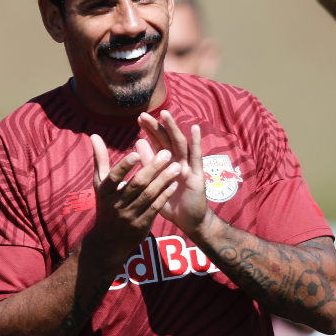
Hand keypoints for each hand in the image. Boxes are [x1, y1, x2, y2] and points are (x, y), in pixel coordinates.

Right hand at [85, 134, 181, 266]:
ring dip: (163, 180)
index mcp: (105, 192)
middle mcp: (116, 204)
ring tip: (176, 166)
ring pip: (148, 195)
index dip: (124, 166)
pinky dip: (164, 196)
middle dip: (152, 168)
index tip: (136, 153)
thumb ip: (100, 159)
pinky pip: (155, 208)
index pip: (114, 177)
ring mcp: (129, 216)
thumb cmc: (106, 205)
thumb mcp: (100, 184)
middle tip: (167, 153)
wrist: (108, 241)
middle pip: (136, 184)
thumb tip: (94, 135)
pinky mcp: (141, 225)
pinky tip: (174, 185)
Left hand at [137, 111, 209, 235]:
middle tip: (144, 114)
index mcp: (167, 163)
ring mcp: (188, 166)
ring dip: (173, 129)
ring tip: (165, 114)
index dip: (149, 131)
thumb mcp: (154, 183)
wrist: (188, 221)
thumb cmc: (170, 202)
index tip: (139, 118)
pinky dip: (196, 142)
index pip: (157, 143)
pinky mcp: (197, 175)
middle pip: (166, 140)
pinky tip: (195, 128)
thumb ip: (148, 164)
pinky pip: (196, 157)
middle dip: (156, 127)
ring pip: (180, 144)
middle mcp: (177, 161)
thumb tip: (138, 142)